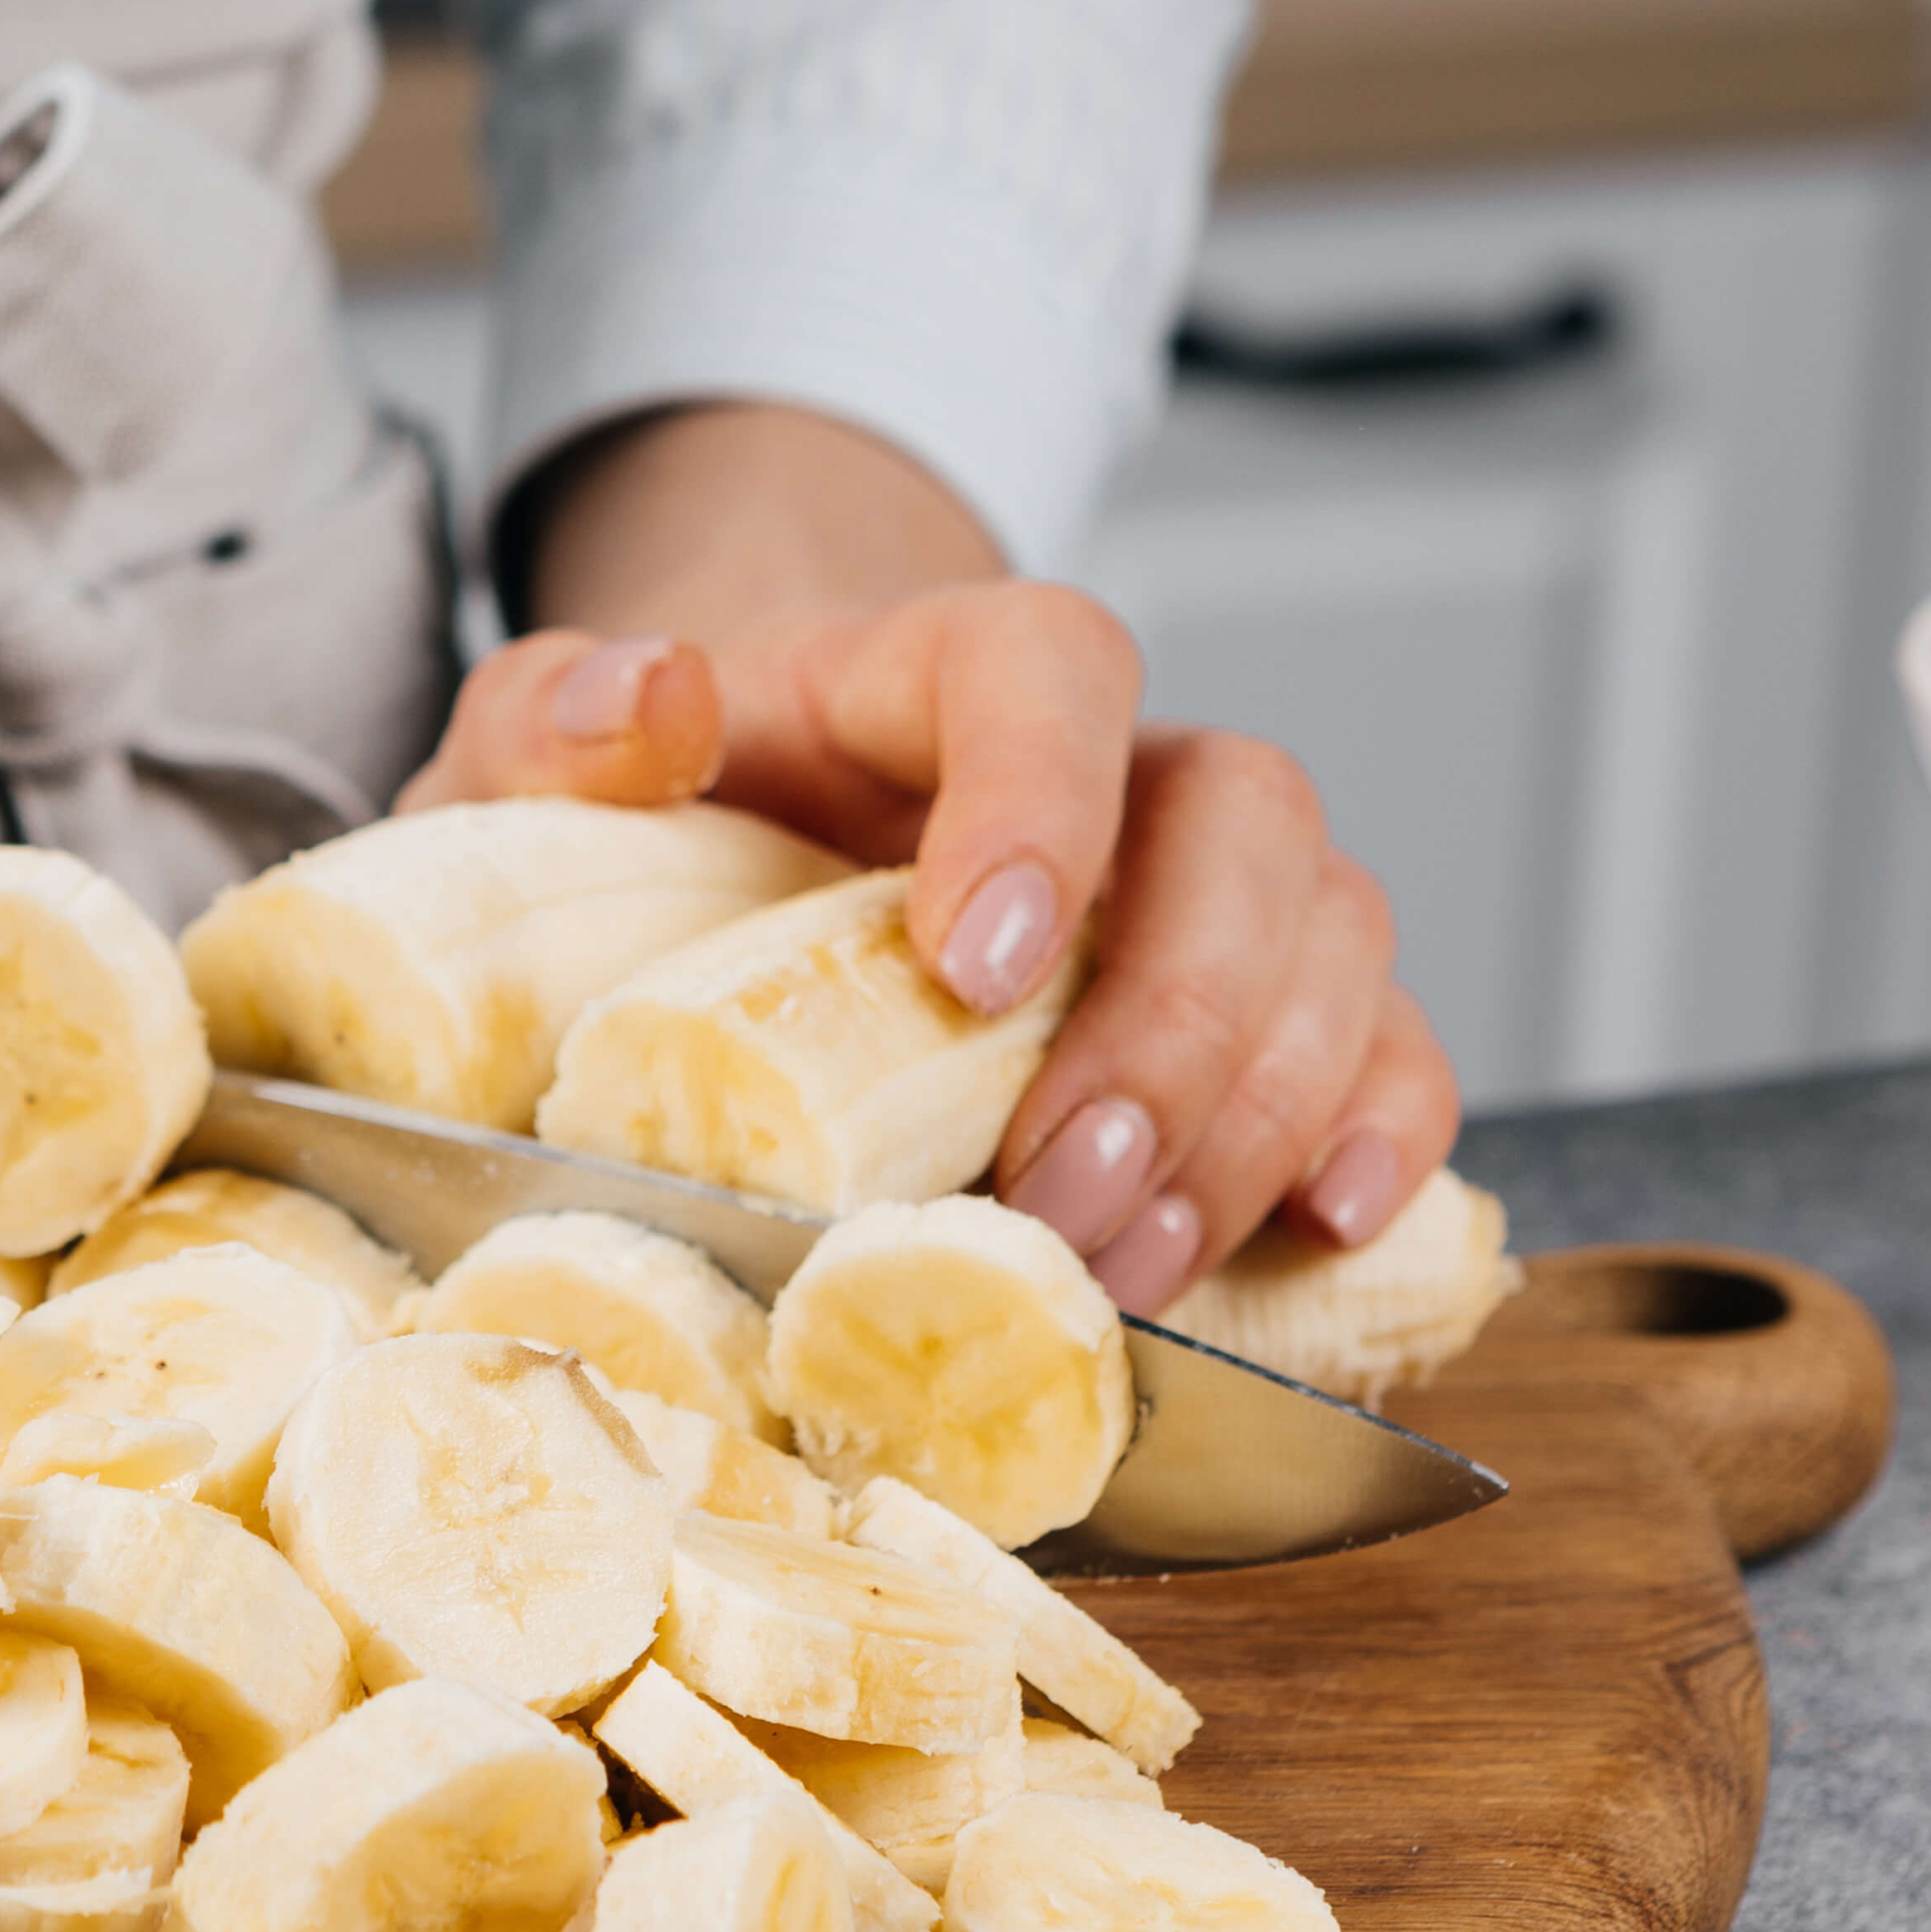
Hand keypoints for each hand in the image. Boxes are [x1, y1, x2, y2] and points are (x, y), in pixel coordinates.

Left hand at [403, 401, 1455, 1313]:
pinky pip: (1392, 1040)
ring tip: (1125, 1265)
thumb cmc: (660, 820)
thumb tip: (646, 703)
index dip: (1044, 801)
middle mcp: (1119, 762)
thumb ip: (553, 718)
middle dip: (1172, 1025)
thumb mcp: (538, 758)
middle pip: (1241, 819)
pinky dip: (1382, 1131)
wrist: (744, 851)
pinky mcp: (1267, 1007)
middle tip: (1056, 1193)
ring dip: (1255, 1116)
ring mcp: (1212, 883)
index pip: (1051, 666)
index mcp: (939, 672)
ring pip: (1334, 936)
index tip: (974, 969)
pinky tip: (1319, 1230)